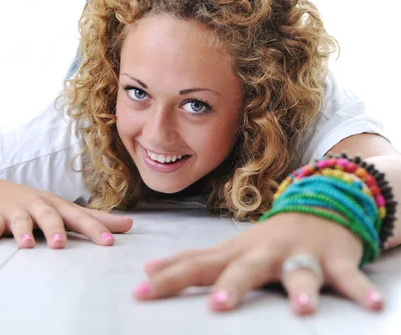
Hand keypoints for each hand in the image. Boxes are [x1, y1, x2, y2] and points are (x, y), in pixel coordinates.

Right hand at [0, 180, 132, 248]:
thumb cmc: (37, 205)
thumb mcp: (65, 209)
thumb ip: (96, 219)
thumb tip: (130, 224)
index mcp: (59, 207)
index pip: (80, 218)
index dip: (94, 229)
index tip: (109, 242)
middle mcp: (39, 206)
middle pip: (49, 216)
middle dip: (55, 229)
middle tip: (60, 244)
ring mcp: (15, 211)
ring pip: (20, 221)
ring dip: (23, 232)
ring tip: (26, 245)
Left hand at [133, 213, 383, 314]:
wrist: (317, 205)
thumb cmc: (266, 239)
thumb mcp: (228, 249)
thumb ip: (192, 261)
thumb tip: (149, 270)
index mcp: (235, 252)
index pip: (197, 264)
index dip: (170, 278)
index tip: (141, 292)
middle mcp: (264, 252)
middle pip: (244, 268)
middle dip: (232, 285)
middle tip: (217, 307)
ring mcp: (299, 253)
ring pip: (299, 270)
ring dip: (302, 288)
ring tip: (301, 309)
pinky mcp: (334, 259)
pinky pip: (349, 277)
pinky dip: (361, 290)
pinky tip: (374, 306)